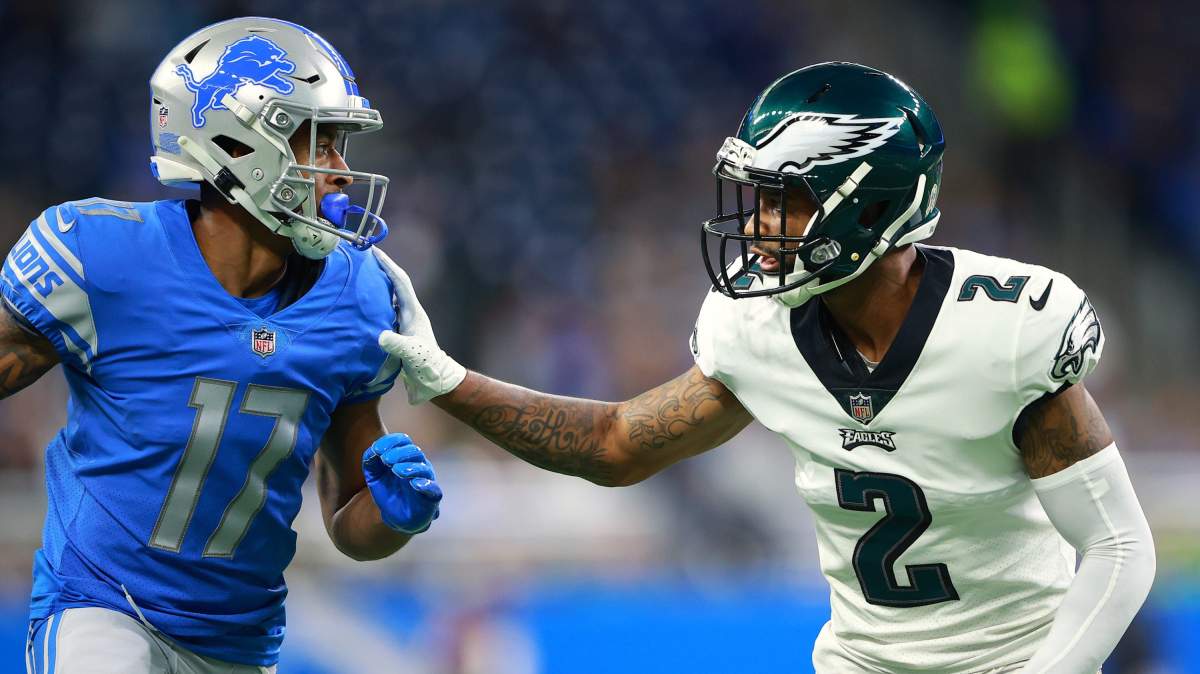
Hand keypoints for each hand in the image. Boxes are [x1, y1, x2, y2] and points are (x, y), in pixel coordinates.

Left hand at [362, 433, 442, 533]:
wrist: (395, 517)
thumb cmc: (387, 491)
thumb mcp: (373, 475)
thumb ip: (370, 461)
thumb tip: (372, 450)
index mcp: (406, 456)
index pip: (403, 441)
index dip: (391, 442)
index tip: (377, 449)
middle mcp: (419, 465)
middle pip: (414, 452)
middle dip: (399, 454)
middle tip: (386, 460)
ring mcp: (427, 480)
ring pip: (423, 469)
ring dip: (410, 467)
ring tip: (397, 470)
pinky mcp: (432, 496)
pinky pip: (433, 489)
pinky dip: (425, 485)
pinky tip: (415, 483)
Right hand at [372, 249, 465, 403]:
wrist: (434, 383)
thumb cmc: (426, 368)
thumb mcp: (411, 355)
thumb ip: (397, 344)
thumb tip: (380, 336)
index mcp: (413, 312)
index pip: (399, 282)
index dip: (387, 265)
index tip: (373, 251)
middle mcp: (409, 313)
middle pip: (393, 284)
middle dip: (379, 269)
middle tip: (361, 258)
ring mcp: (404, 322)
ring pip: (388, 297)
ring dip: (375, 285)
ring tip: (357, 275)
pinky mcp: (398, 332)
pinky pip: (383, 311)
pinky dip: (372, 303)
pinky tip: (360, 305)